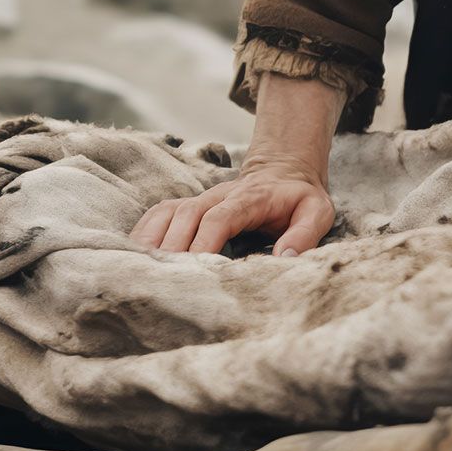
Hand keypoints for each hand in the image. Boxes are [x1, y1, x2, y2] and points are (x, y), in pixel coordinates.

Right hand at [130, 155, 333, 254]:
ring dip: (152, 240)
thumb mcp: (317, 212)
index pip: (219, 218)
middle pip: (186, 216)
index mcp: (250, 198)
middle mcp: (219, 195)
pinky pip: (159, 213)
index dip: (203, 242)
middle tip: (161, 279)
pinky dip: (145, 232)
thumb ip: (305, 233)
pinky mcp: (190, 205)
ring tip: (139, 269)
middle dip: (172, 247)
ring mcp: (201, 199)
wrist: (284, 171)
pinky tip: (134, 255)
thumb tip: (286, 258)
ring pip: (167, 213)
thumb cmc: (300, 198)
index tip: (194, 269)